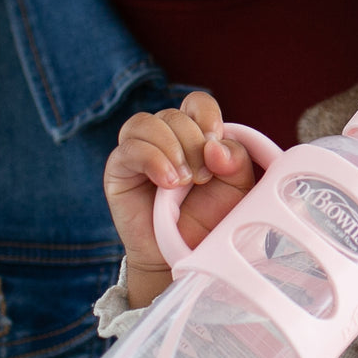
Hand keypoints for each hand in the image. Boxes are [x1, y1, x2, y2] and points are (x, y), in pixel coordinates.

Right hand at [104, 91, 254, 307]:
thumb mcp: (238, 188)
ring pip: (147, 123)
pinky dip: (152, 160)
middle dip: (193, 143)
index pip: (196, 103)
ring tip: (184, 181)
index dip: (206, 115)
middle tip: (202, 177)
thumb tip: (215, 145)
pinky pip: (129, 149)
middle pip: (174, 115)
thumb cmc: (212, 220)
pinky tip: (168, 182)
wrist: (185, 254)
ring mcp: (140, 151)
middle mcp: (165, 138)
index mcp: (194, 135)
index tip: (216, 142)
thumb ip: (236, 160)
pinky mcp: (119, 170)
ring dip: (171, 149)